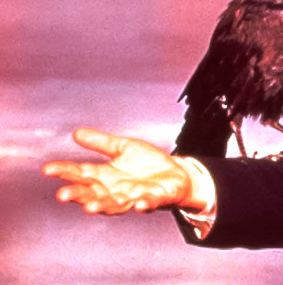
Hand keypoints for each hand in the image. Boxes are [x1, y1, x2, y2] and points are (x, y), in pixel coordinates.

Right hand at [42, 127, 202, 214]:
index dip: (65, 171)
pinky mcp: (155, 200)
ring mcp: (133, 197)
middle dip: (78, 195)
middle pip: (92, 194)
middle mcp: (115, 190)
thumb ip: (101, 143)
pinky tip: (138, 204)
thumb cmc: (147, 164)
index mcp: (105, 176)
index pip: (81, 173)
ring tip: (90, 207)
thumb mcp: (124, 147)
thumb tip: (76, 132)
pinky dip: (143, 205)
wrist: (176, 174)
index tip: (48, 169)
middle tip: (62, 194)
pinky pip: (147, 204)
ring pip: (114, 205)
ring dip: (102, 206)